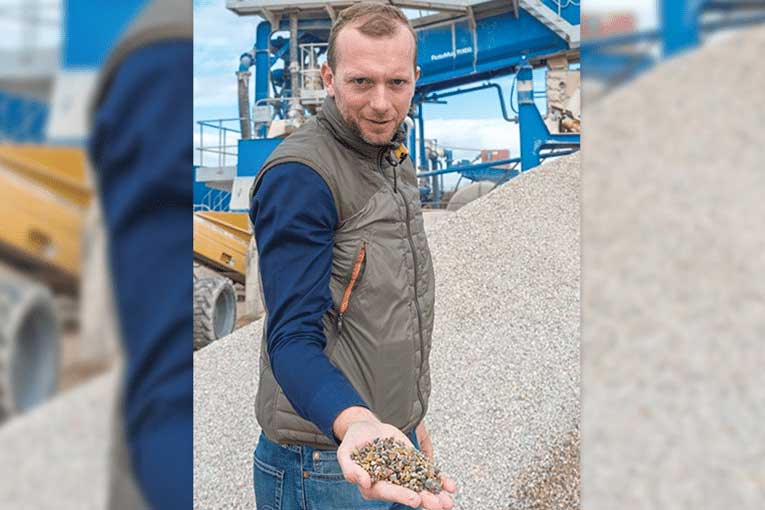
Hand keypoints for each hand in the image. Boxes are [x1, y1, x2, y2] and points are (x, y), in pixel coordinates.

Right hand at [334, 407, 456, 508]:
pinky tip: (451, 486)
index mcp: (373, 486)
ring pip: (421, 486)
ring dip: (436, 494)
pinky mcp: (413, 463)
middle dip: (425, 500)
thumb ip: (351, 470)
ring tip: (448, 501)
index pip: (388, 491)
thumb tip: (364, 482)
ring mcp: (404, 474)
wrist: (365, 429)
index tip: (415, 499)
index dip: (401, 495)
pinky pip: (427, 473)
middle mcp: (391, 483)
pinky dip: (439, 480)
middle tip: (438, 505)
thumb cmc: (352, 444)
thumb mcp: (345, 454)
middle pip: (409, 493)